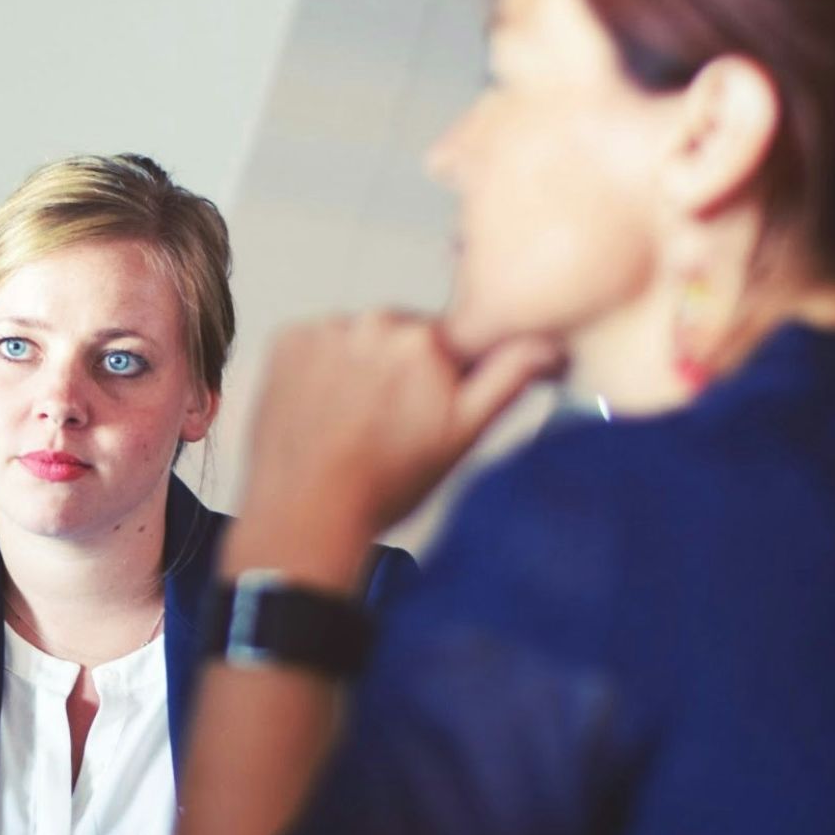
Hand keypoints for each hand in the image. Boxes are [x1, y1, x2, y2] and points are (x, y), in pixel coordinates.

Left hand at [237, 311, 560, 563]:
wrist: (306, 513)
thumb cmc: (384, 484)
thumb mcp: (463, 435)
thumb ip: (508, 378)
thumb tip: (548, 344)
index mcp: (425, 339)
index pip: (449, 341)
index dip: (444, 376)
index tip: (427, 407)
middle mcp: (374, 322)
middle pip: (401, 336)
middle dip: (400, 370)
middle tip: (387, 424)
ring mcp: (325, 329)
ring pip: (357, 339)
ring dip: (358, 367)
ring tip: (351, 422)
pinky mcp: (286, 341)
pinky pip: (316, 343)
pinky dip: (319, 368)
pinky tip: (322, 409)